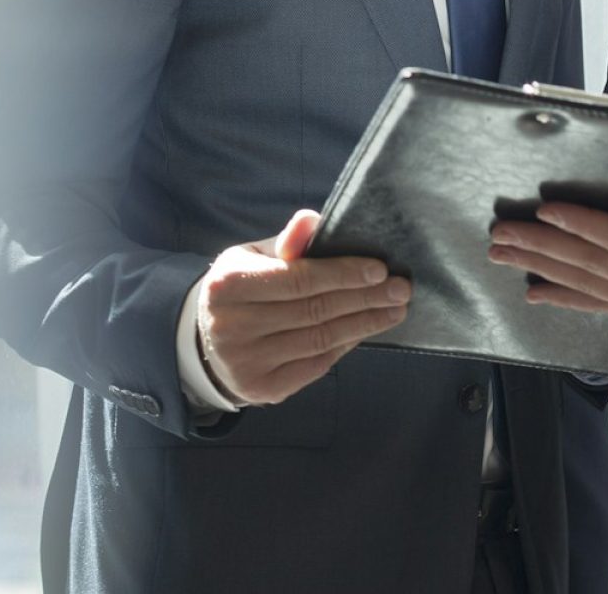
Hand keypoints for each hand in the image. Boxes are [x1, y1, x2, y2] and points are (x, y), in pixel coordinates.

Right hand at [196, 209, 410, 405]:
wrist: (207, 341)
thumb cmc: (242, 287)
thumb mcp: (254, 256)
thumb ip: (287, 242)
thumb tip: (313, 219)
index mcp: (228, 284)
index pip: (298, 280)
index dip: (342, 274)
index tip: (380, 269)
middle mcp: (233, 326)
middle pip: (314, 310)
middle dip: (364, 298)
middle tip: (401, 289)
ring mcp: (246, 362)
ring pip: (319, 340)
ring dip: (363, 324)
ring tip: (394, 310)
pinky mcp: (261, 389)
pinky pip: (315, 366)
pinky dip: (344, 345)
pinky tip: (365, 330)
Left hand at [488, 202, 607, 383]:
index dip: (585, 225)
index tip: (547, 210)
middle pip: (590, 262)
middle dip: (541, 246)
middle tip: (499, 233)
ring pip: (585, 283)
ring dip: (539, 267)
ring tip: (501, 254)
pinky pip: (598, 306)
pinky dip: (563, 297)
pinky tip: (534, 292)